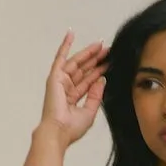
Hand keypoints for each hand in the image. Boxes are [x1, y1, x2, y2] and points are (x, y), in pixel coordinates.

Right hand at [40, 31, 107, 145]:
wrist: (59, 132)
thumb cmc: (71, 128)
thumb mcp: (90, 111)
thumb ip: (96, 95)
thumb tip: (101, 79)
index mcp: (73, 98)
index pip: (89, 80)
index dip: (99, 71)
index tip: (110, 62)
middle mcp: (66, 88)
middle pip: (84, 69)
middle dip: (96, 59)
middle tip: (108, 50)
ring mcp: (60, 82)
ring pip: (76, 63)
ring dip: (88, 53)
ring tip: (100, 45)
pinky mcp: (55, 77)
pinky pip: (60, 58)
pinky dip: (65, 45)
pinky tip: (71, 34)